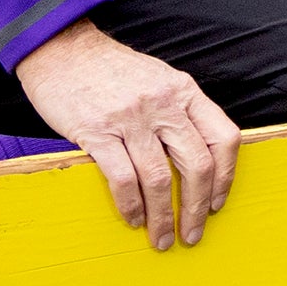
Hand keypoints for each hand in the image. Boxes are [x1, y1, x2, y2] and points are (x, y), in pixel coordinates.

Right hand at [12, 17, 241, 249]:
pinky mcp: (97, 130)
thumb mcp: (158, 79)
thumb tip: (195, 160)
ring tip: (161, 238)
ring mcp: (130, 117)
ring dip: (162, 217)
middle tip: (192, 233)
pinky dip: (130, 206)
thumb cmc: (110, 69)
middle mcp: (163, 103)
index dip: (225, 177)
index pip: (223, 137)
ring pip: (159, 178)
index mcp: (183, 90)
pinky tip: (132, 218)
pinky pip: (122, 178)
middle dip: (197, 208)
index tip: (216, 203)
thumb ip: (179, 111)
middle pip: (196, 164)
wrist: (61, 47)